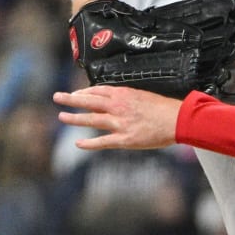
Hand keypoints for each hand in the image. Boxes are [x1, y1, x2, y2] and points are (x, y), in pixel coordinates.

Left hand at [53, 85, 183, 150]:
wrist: (177, 120)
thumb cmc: (165, 108)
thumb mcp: (144, 95)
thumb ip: (129, 98)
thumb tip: (117, 100)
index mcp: (124, 94)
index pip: (98, 90)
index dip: (85, 92)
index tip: (77, 94)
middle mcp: (118, 107)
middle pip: (89, 101)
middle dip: (71, 99)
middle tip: (57, 97)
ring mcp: (119, 123)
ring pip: (91, 119)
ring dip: (74, 118)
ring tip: (61, 117)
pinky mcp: (124, 139)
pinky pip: (102, 141)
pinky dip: (89, 143)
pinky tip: (78, 144)